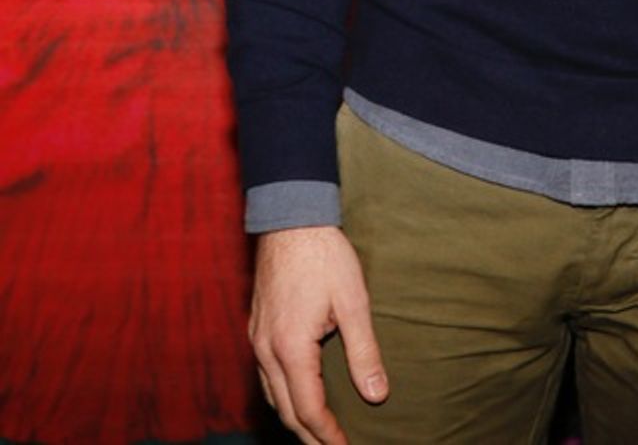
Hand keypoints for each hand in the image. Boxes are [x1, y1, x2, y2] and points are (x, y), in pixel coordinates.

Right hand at [250, 225, 386, 444]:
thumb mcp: (353, 302)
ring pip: (271, 395)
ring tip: (318, 430)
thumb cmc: (324, 255)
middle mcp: (266, 350)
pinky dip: (283, 394)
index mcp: (290, 348)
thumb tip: (376, 394)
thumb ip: (364, 351)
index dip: (327, 435)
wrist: (291, 217)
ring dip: (294, 417)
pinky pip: (265, 374)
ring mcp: (257, 338)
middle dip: (309, 435)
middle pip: (285, 410)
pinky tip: (298, 392)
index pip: (308, 409)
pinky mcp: (257, 326)